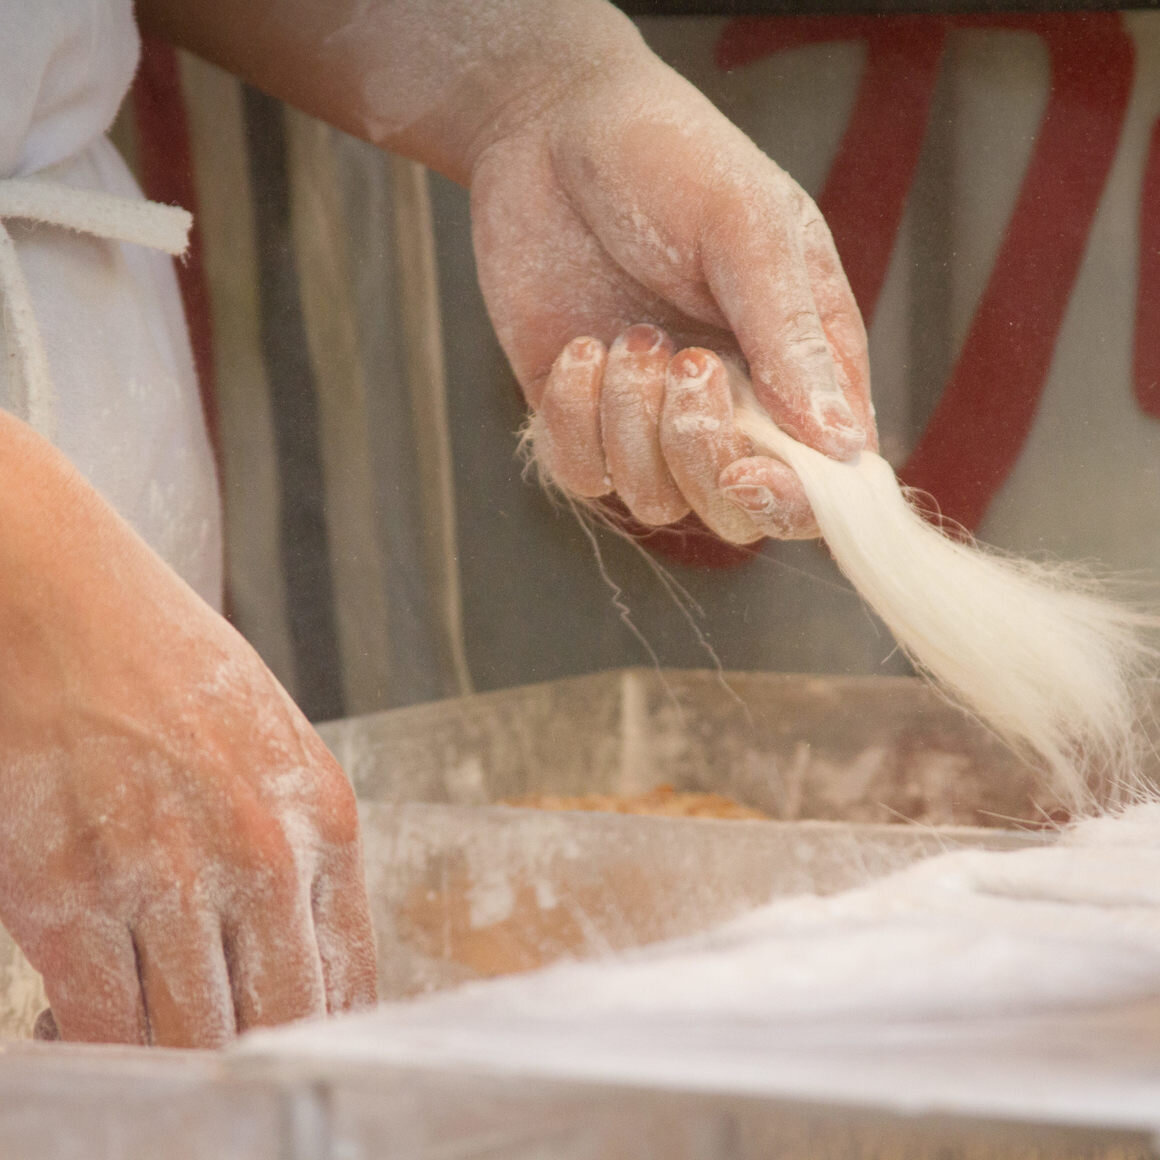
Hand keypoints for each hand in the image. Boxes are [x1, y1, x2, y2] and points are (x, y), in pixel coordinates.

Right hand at [0, 416, 375, 1045]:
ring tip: (162, 1052)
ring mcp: (164, 878)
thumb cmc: (173, 670)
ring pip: (191, 1036)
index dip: (325, 1035)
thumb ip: (299, 847)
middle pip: (281, 1019)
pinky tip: (91, 1028)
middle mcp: (261, 853)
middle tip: (237, 1077)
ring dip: (177, 1063)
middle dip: (259, 1061)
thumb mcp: (275, 746)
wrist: (65, 602)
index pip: (350, 975)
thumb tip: (299, 952)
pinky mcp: (65, 896)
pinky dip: (101, 1046)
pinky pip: (102, 1020)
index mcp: (324, 817)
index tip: (302, 1058)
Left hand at [469, 49, 876, 542]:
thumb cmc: (668, 158)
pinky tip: (581, 349)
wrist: (550, 127)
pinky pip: (583, 475)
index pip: (822, 481)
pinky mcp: (580, 418)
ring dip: (635, 424)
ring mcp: (651, 420)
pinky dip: (576, 421)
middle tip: (687, 363)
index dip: (794, 502)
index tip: (749, 470)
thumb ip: (792, 335)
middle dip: (701, 455)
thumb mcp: (747, 228)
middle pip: (736, 513)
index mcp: (801, 366)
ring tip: (629, 336)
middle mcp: (732, 407)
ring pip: (656, 501)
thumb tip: (844, 445)